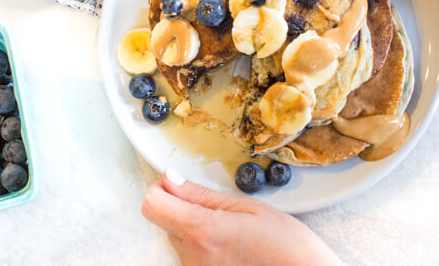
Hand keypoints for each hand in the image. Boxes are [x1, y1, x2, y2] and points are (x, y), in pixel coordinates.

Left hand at [142, 169, 342, 265]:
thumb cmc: (286, 247)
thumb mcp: (247, 208)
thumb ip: (202, 195)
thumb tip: (171, 180)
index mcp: (203, 232)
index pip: (152, 205)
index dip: (162, 189)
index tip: (177, 184)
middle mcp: (193, 258)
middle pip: (166, 220)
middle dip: (183, 209)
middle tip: (218, 211)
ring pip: (179, 238)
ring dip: (195, 229)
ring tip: (230, 233)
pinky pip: (190, 255)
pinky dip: (203, 246)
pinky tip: (229, 248)